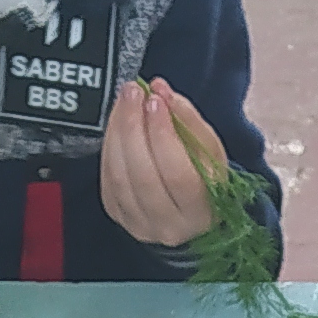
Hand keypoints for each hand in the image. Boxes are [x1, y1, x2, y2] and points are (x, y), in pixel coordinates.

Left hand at [99, 76, 229, 248]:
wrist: (189, 208)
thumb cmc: (204, 176)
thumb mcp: (209, 148)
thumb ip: (187, 118)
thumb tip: (160, 89)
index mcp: (202, 212)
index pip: (178, 174)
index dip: (163, 135)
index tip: (155, 100)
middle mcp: (171, 227)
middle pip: (143, 175)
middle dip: (134, 127)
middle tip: (133, 92)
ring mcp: (141, 226)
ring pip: (120, 177)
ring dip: (118, 132)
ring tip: (125, 101)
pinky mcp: (119, 217)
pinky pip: (107, 179)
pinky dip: (109, 146)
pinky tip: (117, 123)